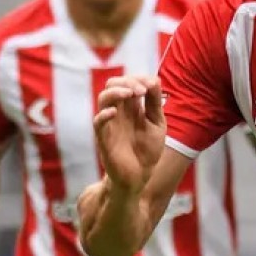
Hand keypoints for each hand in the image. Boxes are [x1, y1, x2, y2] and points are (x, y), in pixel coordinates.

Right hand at [93, 74, 165, 194]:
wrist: (140, 176)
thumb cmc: (147, 150)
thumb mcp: (157, 123)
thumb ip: (155, 103)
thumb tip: (155, 79)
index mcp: (130, 107)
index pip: (128, 82)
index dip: (138, 78)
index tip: (152, 84)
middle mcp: (118, 112)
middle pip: (113, 84)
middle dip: (128, 82)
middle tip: (142, 91)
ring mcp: (110, 124)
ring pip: (103, 98)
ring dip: (116, 92)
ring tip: (131, 94)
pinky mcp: (104, 138)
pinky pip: (97, 122)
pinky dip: (104, 114)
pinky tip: (115, 113)